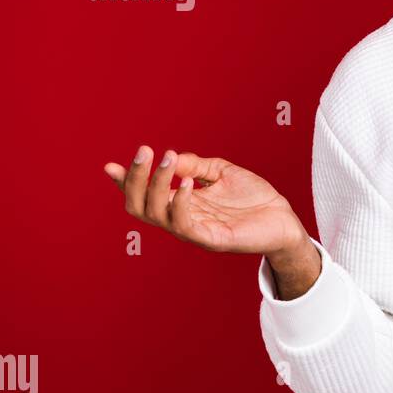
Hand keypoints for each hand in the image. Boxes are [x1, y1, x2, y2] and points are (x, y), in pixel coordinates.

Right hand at [103, 145, 308, 254]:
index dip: (125, 182)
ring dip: (158, 184)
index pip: (144, 196)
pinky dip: (181, 203)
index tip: (109, 166)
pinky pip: (186, 225)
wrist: (284, 219)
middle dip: (136, 180)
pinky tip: (186, 183)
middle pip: (141, 207)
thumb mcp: (222, 172)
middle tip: (146, 152)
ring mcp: (195, 232)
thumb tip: (172, 156)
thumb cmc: (253, 198)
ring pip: (158, 215)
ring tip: (167, 159)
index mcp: (181, 203)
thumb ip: (196, 165)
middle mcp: (182, 219)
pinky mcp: (212, 240)